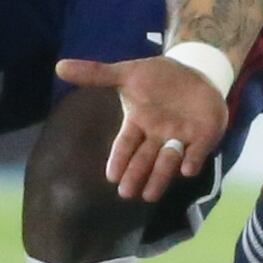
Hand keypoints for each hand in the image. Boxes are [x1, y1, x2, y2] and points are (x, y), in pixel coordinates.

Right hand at [60, 52, 231, 201]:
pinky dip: (192, 160)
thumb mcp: (128, 72)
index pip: (125, 145)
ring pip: (167, 161)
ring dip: (159, 177)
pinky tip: (186, 169)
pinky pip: (197, 152)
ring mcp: (181, 138)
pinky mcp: (203, 137)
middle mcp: (157, 136)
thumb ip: (97, 74)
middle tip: (126, 193)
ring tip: (150, 195)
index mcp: (138, 123)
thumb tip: (59, 67)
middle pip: (144, 159)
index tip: (111, 176)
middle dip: (136, 176)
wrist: (195, 70)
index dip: (119, 160)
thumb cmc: (158, 78)